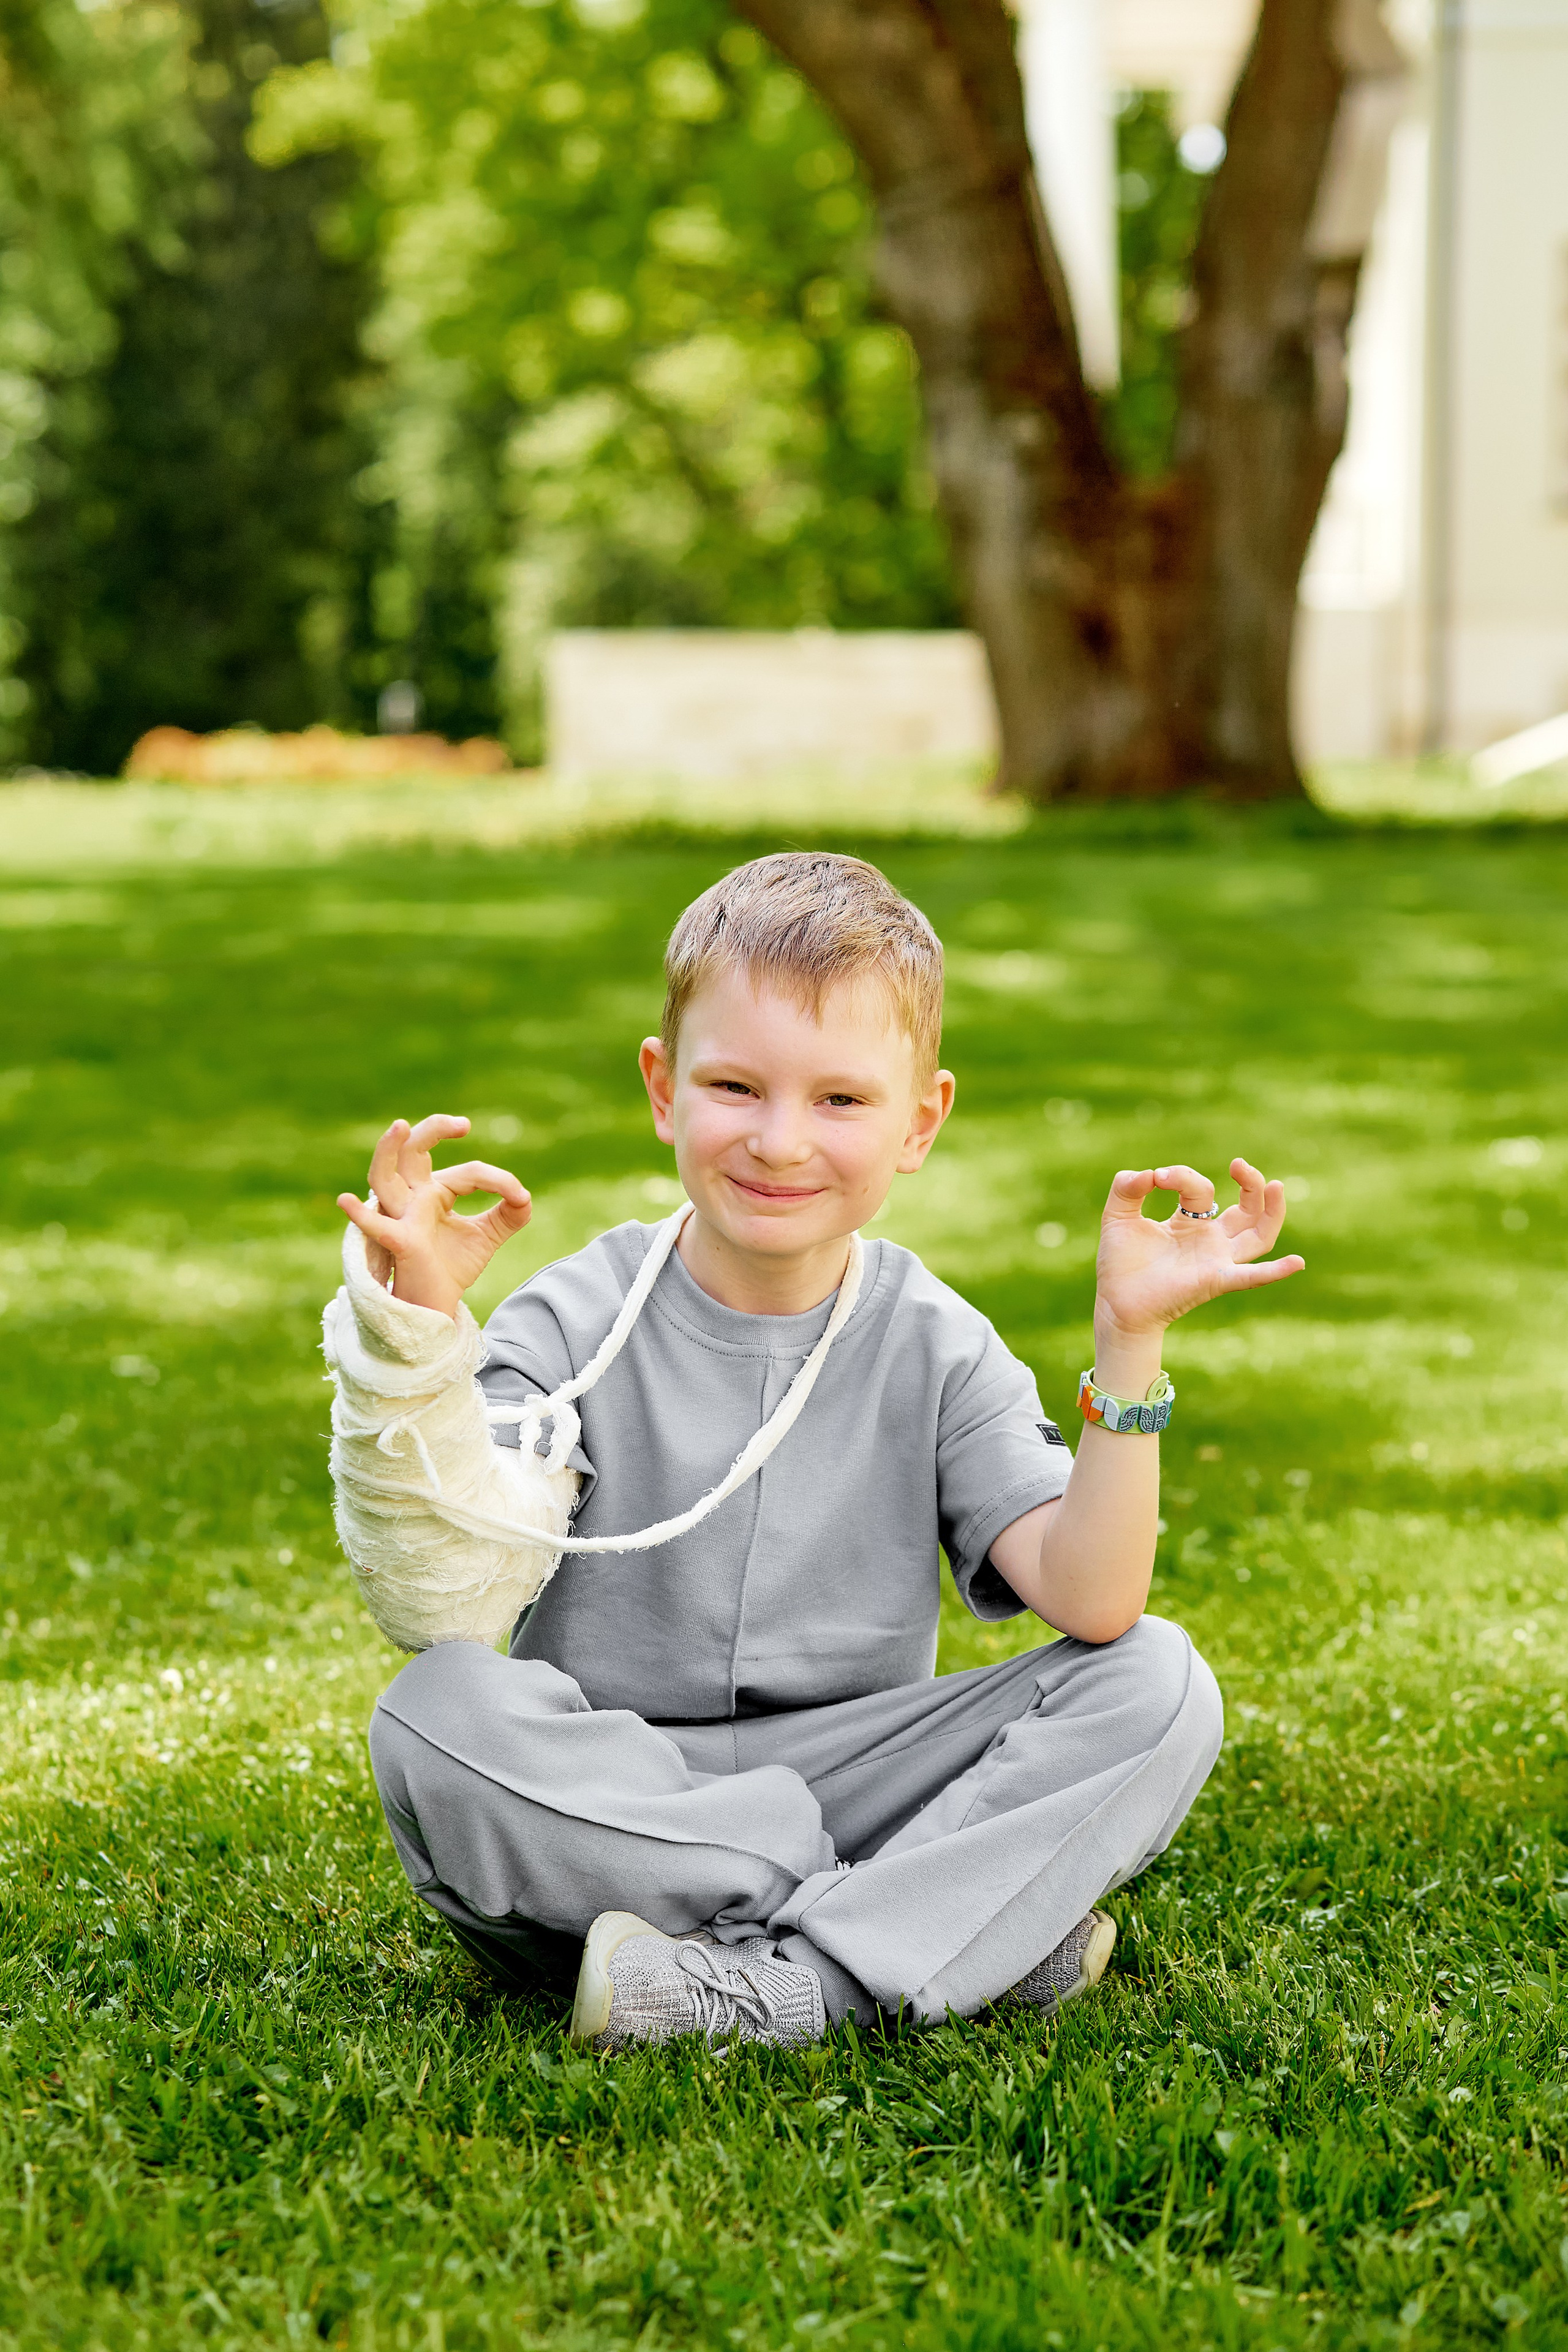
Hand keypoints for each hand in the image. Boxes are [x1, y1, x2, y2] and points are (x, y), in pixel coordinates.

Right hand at [337, 1114, 530, 1316]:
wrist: (438, 1304)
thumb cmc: (452, 1267)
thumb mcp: (487, 1236)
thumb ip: (509, 1215)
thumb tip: (525, 1198)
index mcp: (433, 1192)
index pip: (468, 1173)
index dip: (498, 1181)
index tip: (519, 1198)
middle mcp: (413, 1198)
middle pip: (412, 1153)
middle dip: (432, 1130)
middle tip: (461, 1125)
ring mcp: (402, 1217)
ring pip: (383, 1177)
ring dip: (388, 1151)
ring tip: (399, 1126)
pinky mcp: (399, 1242)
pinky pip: (377, 1227)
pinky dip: (361, 1215)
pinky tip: (346, 1201)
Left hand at [1092, 1158, 1303, 1348]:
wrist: (1116, 1305)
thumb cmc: (1120, 1264)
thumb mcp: (1117, 1217)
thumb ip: (1126, 1188)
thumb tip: (1148, 1174)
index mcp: (1189, 1223)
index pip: (1199, 1190)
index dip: (1181, 1177)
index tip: (1155, 1178)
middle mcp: (1210, 1240)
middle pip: (1247, 1210)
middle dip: (1250, 1184)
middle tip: (1239, 1164)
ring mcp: (1216, 1261)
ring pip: (1258, 1237)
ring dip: (1271, 1212)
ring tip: (1277, 1185)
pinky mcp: (1214, 1281)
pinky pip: (1250, 1277)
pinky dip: (1275, 1271)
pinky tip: (1297, 1262)